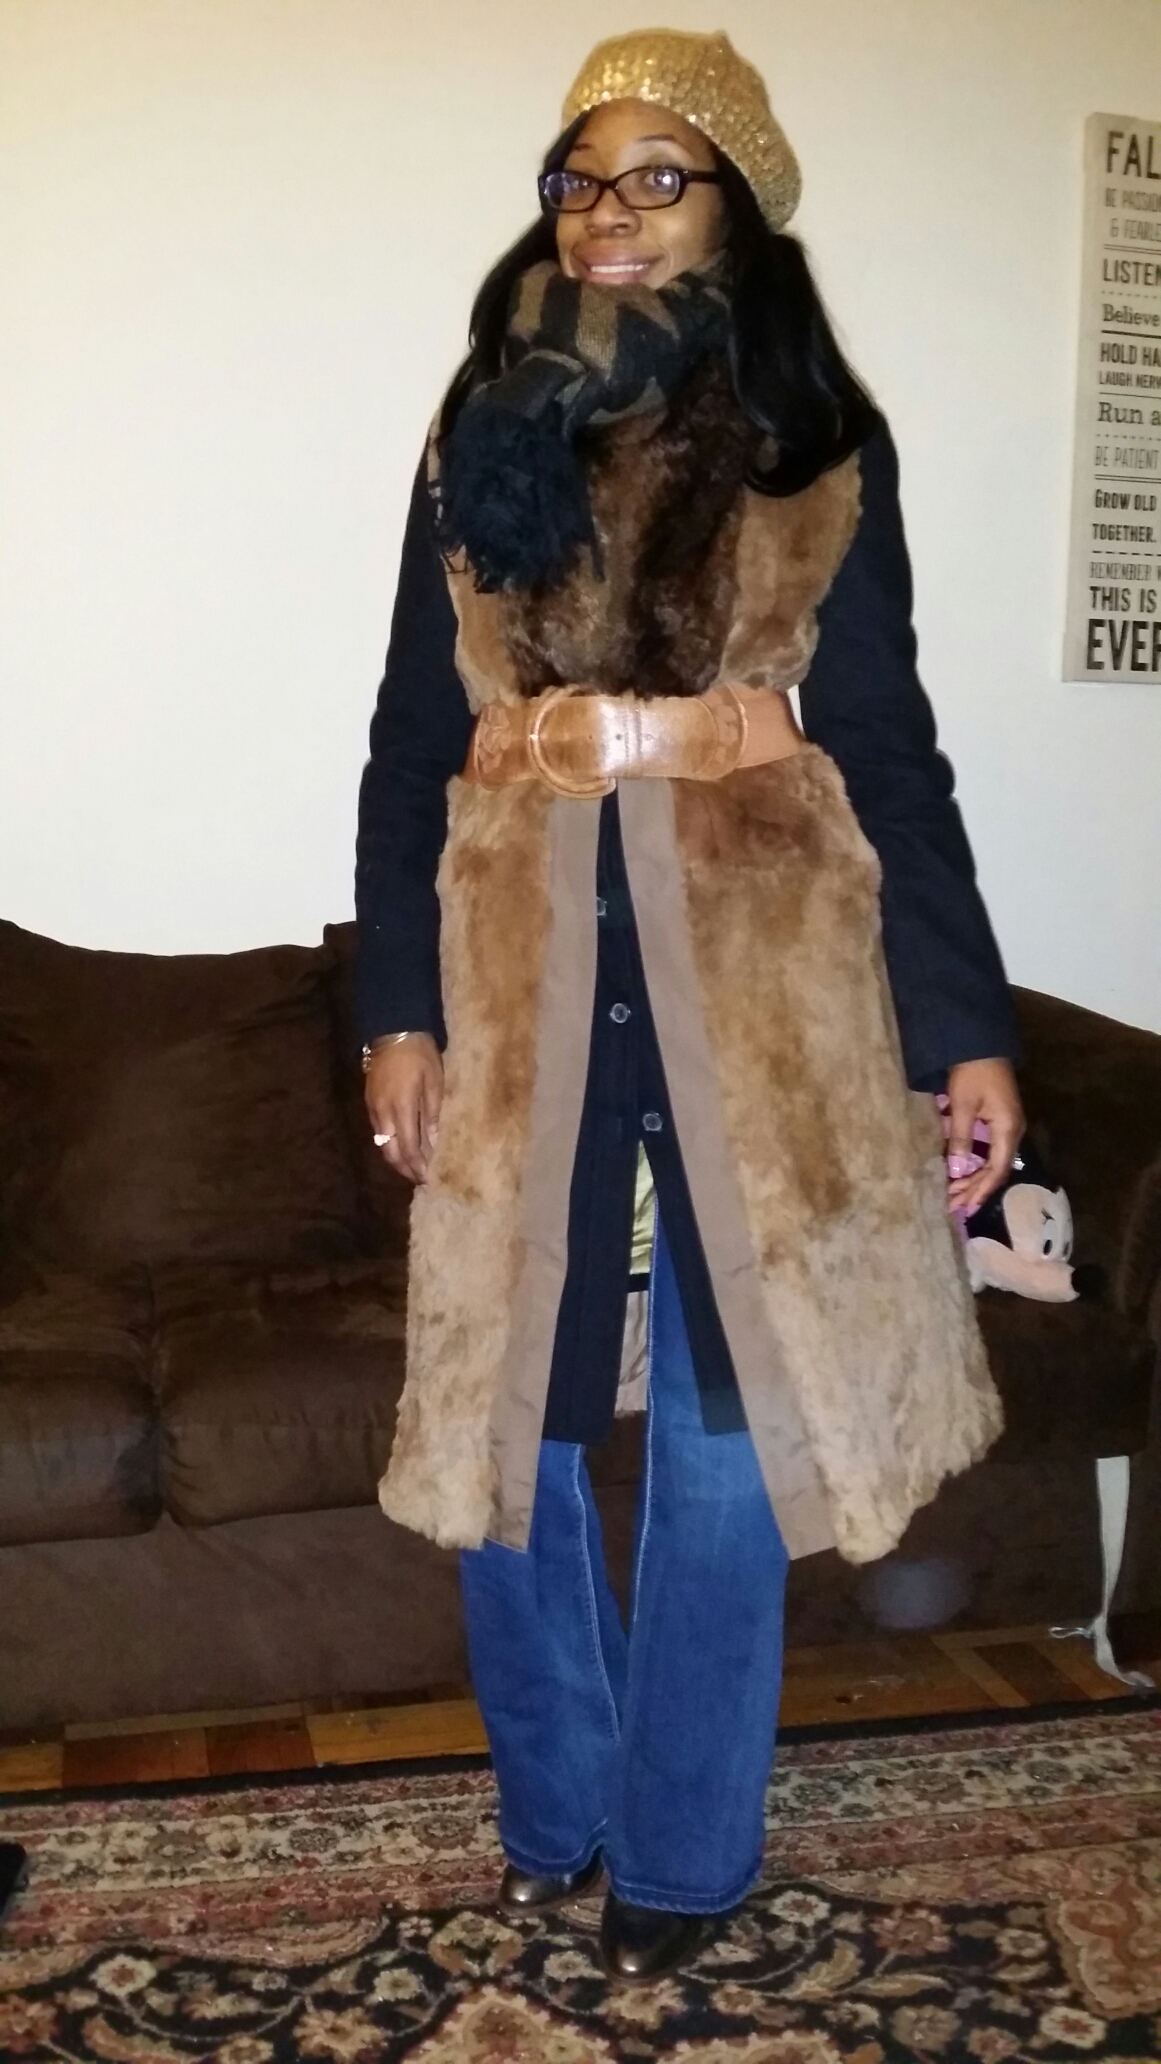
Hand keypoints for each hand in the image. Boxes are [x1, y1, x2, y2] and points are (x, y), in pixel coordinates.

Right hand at [364, 1034, 442, 1185]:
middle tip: (419, 1179)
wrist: (392, 1030)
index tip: (427, 1179)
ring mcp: (373, 1107)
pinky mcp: (369, 1102)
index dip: (417, 1167)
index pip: (409, 1148)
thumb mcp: (434, 1082)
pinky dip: (389, 1144)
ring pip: (382, 1143)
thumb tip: (434, 1143)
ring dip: (396, 1158)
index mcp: (402, 1108)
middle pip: (390, 1152)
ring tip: (411, 1167)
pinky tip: (400, 1146)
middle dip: (404, 1169)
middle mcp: (383, 1113)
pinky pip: (378, 1131)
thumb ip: (433, 1114)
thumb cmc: (420, 1054)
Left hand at [944, 1057, 1023, 1215]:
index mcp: (1008, 1129)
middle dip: (975, 1189)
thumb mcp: (962, 1105)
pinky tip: (963, 1172)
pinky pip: (991, 1151)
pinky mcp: (1000, 1120)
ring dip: (975, 1179)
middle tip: (954, 1206)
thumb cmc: (972, 1072)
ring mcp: (1008, 1125)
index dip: (979, 1191)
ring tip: (956, 1194)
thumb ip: (961, 1139)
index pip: (996, 1170)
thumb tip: (958, 1171)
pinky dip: (976, 1164)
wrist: (980, 1043)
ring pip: (994, 1162)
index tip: (963, 1207)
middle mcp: (1013, 1131)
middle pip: (996, 1170)